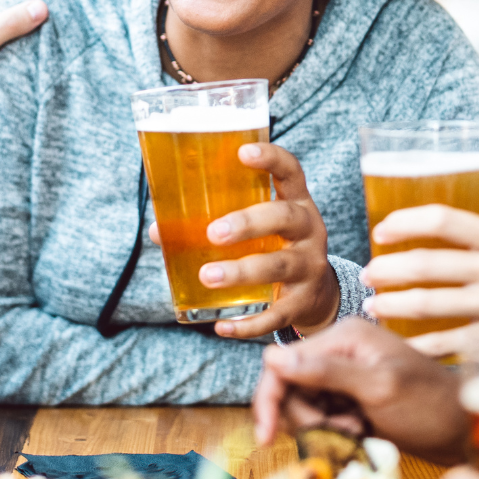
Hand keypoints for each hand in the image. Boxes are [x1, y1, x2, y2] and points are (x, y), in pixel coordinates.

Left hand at [150, 142, 339, 338]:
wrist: (318, 294)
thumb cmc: (276, 248)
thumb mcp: (260, 228)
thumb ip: (215, 222)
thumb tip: (159, 230)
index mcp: (297, 203)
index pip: (291, 172)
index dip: (271, 159)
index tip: (243, 152)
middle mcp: (309, 231)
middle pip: (285, 218)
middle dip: (248, 223)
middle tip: (212, 232)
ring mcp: (310, 267)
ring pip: (280, 266)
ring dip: (242, 271)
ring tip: (206, 276)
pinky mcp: (303, 303)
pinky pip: (276, 314)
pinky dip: (248, 323)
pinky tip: (222, 326)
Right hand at [252, 316, 464, 461]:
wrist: (468, 431)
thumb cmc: (430, 405)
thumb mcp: (377, 388)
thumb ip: (325, 373)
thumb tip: (272, 357)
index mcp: (344, 337)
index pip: (283, 363)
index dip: (270, 399)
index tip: (266, 437)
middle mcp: (340, 351)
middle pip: (290, 387)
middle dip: (305, 417)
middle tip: (340, 432)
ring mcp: (347, 375)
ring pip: (304, 406)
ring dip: (321, 427)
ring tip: (356, 433)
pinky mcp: (353, 398)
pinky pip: (323, 417)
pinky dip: (333, 432)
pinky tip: (360, 435)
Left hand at [362, 205, 478, 404]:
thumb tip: (431, 238)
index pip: (441, 219)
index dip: (402, 223)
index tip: (381, 231)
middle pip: (423, 264)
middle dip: (385, 270)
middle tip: (369, 274)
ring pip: (425, 306)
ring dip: (391, 306)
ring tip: (375, 307)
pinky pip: (443, 345)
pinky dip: (416, 345)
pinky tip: (402, 343)